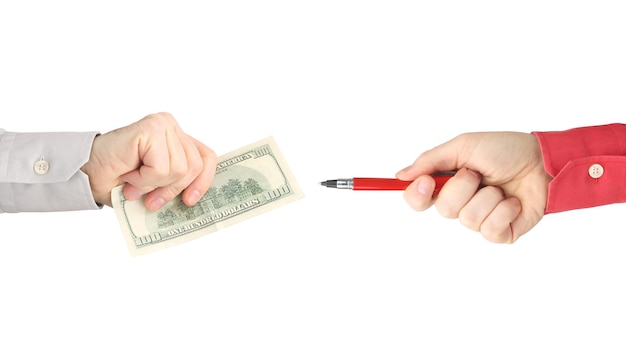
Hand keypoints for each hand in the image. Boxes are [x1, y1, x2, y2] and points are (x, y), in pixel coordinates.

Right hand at [81, 112, 217, 210]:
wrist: (86, 173)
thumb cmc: (118, 178)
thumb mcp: (158, 186)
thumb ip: (178, 183)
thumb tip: (196, 198)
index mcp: (177, 139)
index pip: (207, 158)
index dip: (203, 181)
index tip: (190, 201)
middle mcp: (172, 127)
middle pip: (194, 167)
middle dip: (171, 189)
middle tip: (149, 199)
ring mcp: (163, 125)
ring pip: (178, 169)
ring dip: (153, 184)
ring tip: (134, 181)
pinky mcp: (151, 128)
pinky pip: (161, 167)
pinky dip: (144, 179)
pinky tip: (129, 172)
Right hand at [396, 132, 551, 242]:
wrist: (544, 161)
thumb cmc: (506, 150)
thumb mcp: (464, 145)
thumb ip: (431, 160)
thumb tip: (401, 175)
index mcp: (448, 182)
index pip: (418, 199)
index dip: (417, 195)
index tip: (426, 182)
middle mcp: (461, 203)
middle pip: (444, 209)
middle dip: (464, 187)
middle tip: (478, 173)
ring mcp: (481, 219)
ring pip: (468, 219)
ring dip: (488, 197)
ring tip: (501, 186)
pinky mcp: (501, 232)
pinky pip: (490, 230)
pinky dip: (504, 211)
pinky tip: (514, 202)